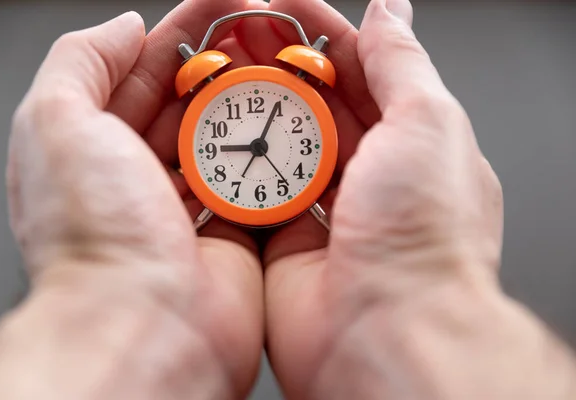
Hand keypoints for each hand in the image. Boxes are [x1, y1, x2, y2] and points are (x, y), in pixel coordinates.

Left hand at [0, 2, 264, 398]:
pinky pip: (255, 182)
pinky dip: (270, 155)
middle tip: (263, 34)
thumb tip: (127, 28)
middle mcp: (140, 179)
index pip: (140, 74)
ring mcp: (188, 207)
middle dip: (223, 64)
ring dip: (252, 106)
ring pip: (225, 140)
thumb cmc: (97, 235)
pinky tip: (290, 127)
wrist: (148, 322)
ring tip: (284, 72)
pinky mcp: (231, 233)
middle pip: (188, 104)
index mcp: (94, 150)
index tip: (224, 9)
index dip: (182, 36)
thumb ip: (82, 60)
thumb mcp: (57, 121)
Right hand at [239, 0, 575, 397]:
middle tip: (235, 33)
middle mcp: (364, 177)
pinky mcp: (283, 242)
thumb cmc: (422, 237)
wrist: (385, 333)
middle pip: (312, 104)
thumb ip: (401, 63)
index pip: (359, 69)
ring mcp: (321, 210)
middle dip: (275, 64)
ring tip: (213, 74)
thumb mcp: (426, 123)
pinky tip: (209, 136)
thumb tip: (391, 11)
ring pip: (277, 144)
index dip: (320, 32)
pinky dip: (231, 165)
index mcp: (406, 143)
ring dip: (247, 110)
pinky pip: (251, 193)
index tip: (281, 5)